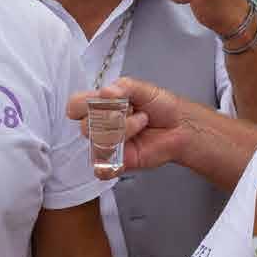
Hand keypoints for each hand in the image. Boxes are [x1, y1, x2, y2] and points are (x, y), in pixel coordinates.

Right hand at [68, 75, 201, 178]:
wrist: (181, 126)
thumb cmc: (161, 106)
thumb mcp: (143, 88)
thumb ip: (124, 87)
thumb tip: (106, 92)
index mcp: (100, 105)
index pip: (75, 106)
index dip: (82, 105)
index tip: (104, 100)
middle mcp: (100, 125)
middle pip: (85, 127)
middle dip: (111, 117)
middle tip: (131, 110)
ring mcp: (108, 145)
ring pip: (98, 143)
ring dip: (124, 130)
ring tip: (142, 123)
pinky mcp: (117, 162)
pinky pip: (102, 169)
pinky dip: (112, 163)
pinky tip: (132, 147)